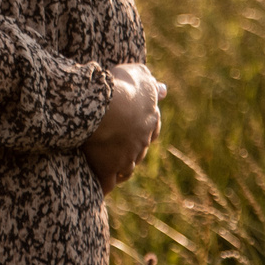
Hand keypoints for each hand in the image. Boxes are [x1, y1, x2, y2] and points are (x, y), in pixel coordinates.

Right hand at [82, 63, 165, 191]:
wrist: (106, 107)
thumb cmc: (121, 86)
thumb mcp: (138, 76)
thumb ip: (149, 83)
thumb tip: (163, 89)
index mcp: (149, 121)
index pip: (152, 129)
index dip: (145, 130)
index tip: (137, 130)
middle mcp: (141, 143)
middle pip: (139, 151)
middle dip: (130, 149)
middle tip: (119, 148)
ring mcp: (125, 158)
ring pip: (126, 169)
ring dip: (120, 168)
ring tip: (111, 169)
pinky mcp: (107, 168)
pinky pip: (107, 183)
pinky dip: (104, 186)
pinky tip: (101, 188)